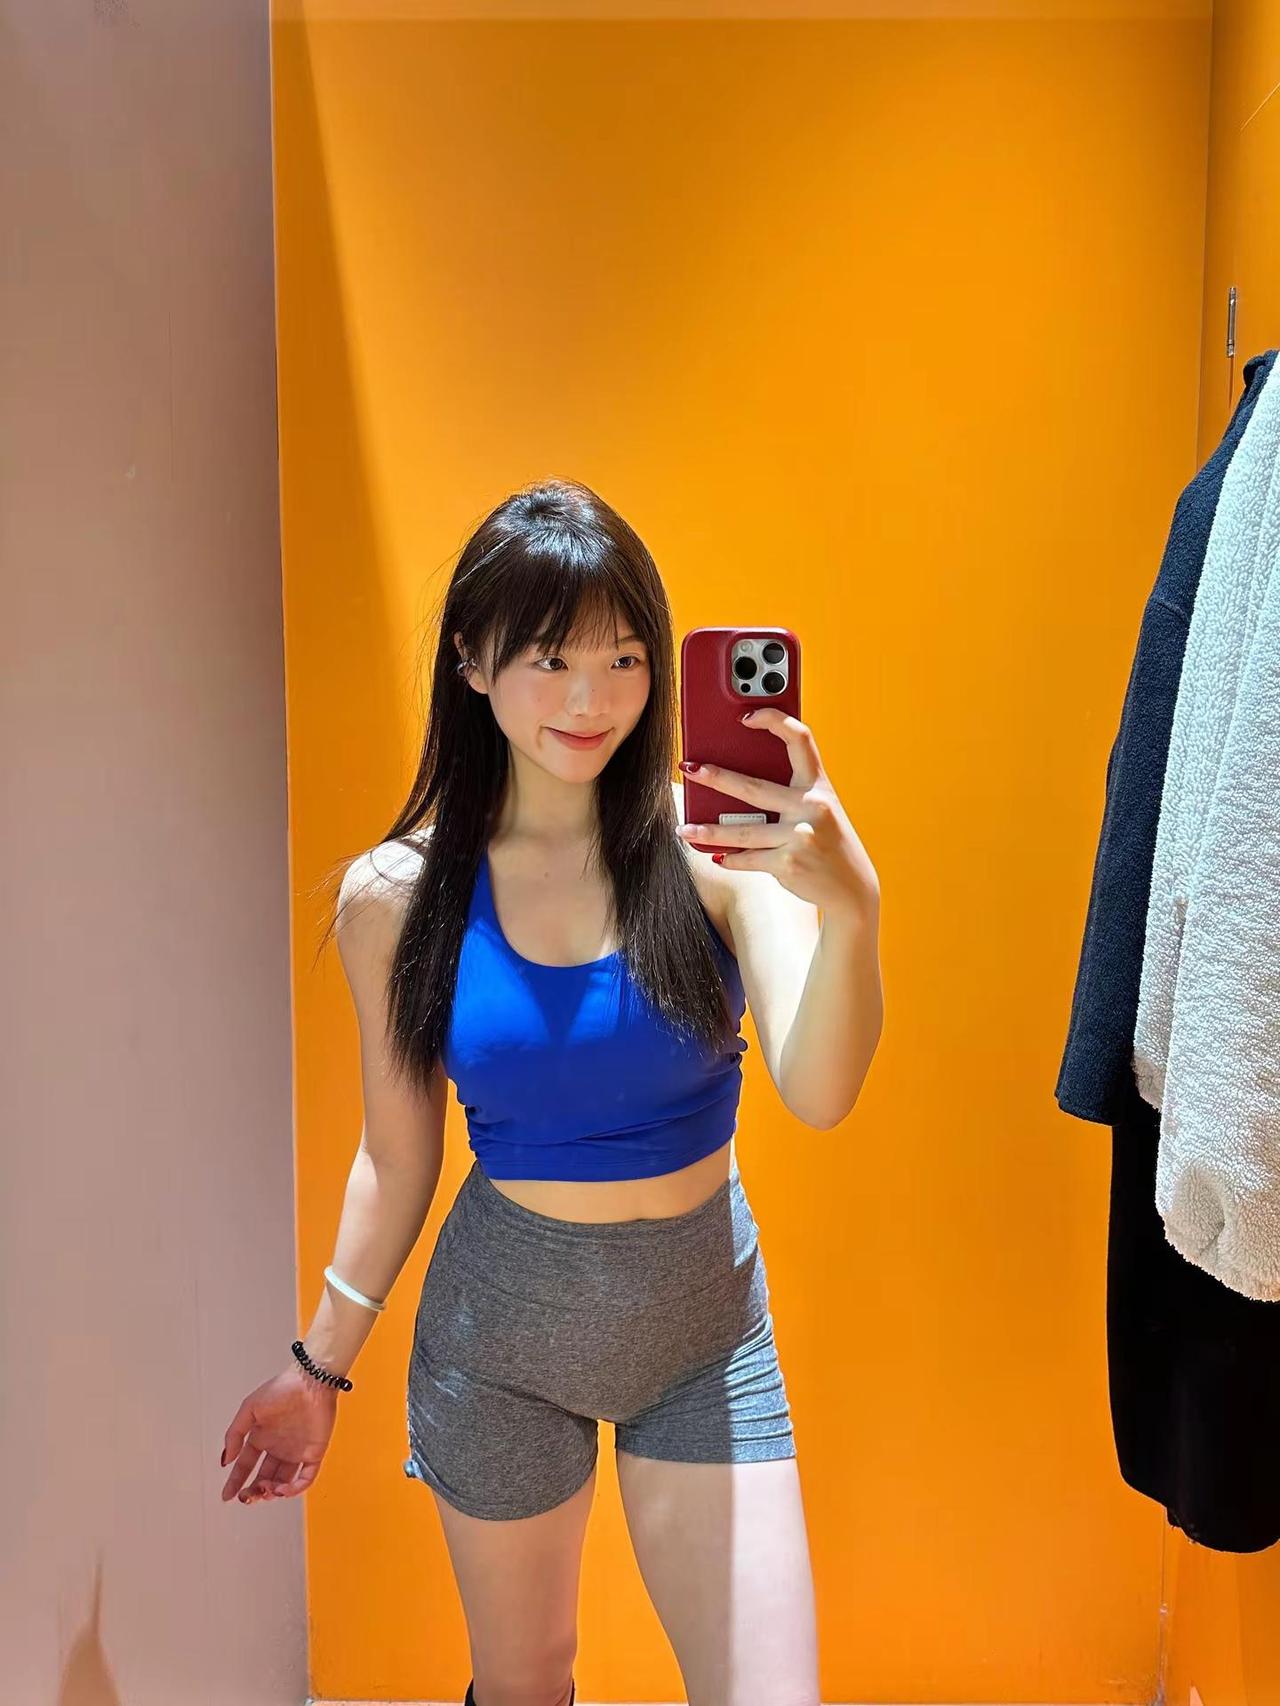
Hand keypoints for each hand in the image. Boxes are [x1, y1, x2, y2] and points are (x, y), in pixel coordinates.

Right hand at [219, 1363, 338, 1504]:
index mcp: (262, 1437)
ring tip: (265, 1489)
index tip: (227, 1495)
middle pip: (263, 1478)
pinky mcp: (314, 1453)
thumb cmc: (282, 1389)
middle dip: (254, 1491)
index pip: (245, 1465)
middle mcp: (278, 1447)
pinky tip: (282, 1489)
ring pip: (283, 1482)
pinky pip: (306, 1478)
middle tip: (247, 1496)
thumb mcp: (249, 1408)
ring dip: (272, 1492)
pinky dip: (295, 1489)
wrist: (311, 1381)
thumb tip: (226, 1460)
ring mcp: (296, 1452)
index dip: (235, 1481)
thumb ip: (235, 1434)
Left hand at [677, 707, 878, 917]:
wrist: (852, 886)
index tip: (746, 716)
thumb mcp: (821, 810)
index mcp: (819, 785)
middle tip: (689, 769)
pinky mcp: (788, 863)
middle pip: (754, 788)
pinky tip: (717, 857)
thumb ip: (792, 794)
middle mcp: (811, 806)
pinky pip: (748, 858)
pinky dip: (731, 859)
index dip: (774, 720)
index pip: (800, 739)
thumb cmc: (829, 842)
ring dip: (708, 831)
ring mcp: (800, 835)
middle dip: (716, 778)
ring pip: (742, 831)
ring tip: (685, 828)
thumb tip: (737, 785)